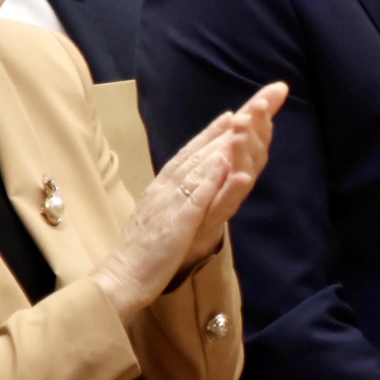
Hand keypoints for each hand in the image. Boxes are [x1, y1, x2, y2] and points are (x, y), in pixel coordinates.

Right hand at [90, 83, 286, 316]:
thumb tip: (199, 178)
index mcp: (166, 186)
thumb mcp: (166, 213)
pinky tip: (225, 167)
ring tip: (245, 121)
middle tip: (258, 102)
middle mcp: (167, 188)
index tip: (237, 112)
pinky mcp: (175, 227)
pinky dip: (210, 183)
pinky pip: (194, 203)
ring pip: (200, 169)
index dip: (215, 132)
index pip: (193, 153)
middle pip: (203, 152)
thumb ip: (182, 194)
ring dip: (222, 145)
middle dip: (232, 127)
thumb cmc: (146, 249)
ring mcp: (171, 206)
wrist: (121, 277)